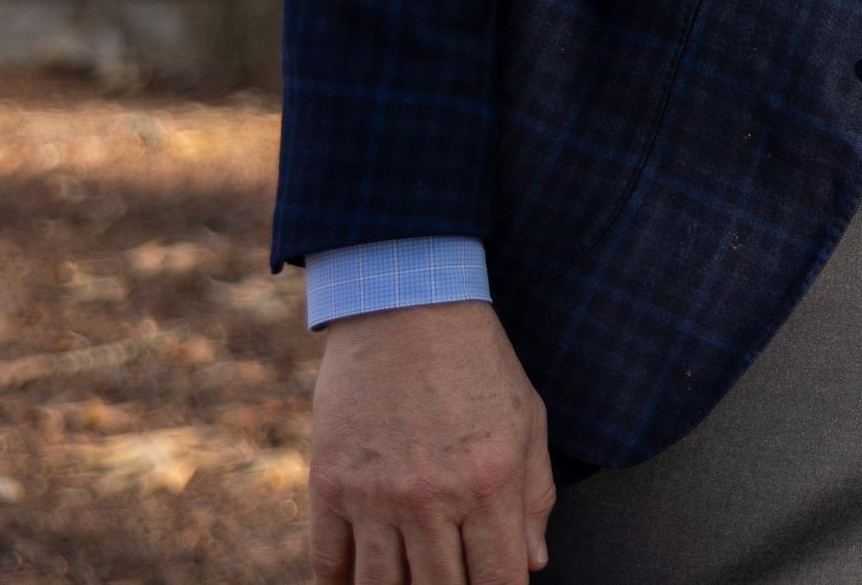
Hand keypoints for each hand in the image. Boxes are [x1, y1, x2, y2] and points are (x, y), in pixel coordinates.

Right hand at [310, 301, 555, 584]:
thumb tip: (533, 563)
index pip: (499, 579)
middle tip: (454, 583)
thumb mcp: (527, 421)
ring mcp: (374, 494)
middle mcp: (431, 496)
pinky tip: (359, 582)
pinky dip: (342, 583)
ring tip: (412, 580)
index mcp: (490, 481)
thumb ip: (534, 497)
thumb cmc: (477, 361)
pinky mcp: (327, 483)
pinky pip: (327, 562)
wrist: (406, 305)